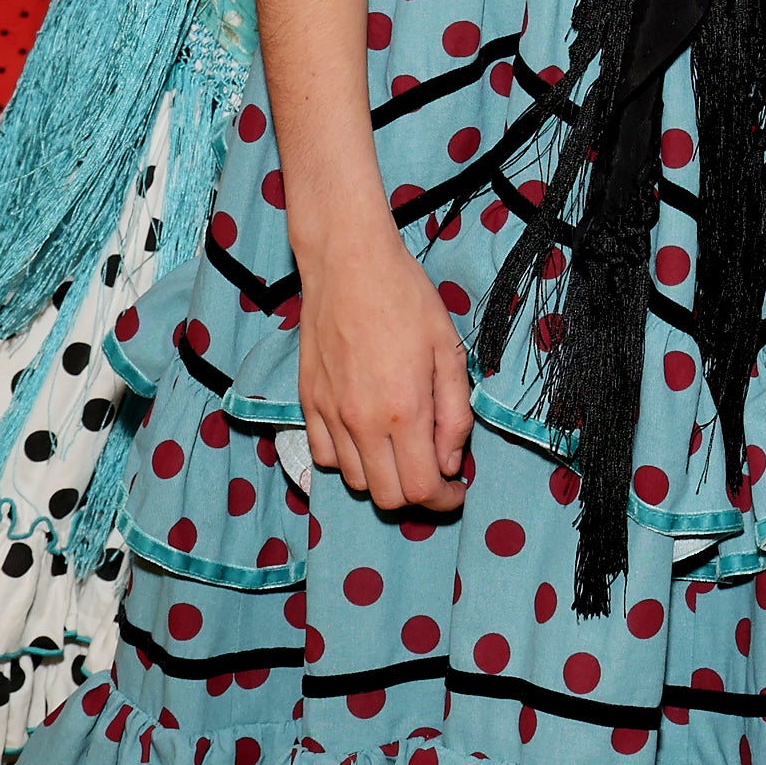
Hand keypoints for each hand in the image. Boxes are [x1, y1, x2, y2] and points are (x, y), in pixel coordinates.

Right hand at [295, 225, 472, 511]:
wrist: (349, 263)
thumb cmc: (407, 299)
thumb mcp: (450, 350)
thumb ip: (455, 413)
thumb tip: (450, 463)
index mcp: (405, 410)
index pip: (422, 488)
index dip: (444, 500)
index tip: (457, 490)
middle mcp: (362, 421)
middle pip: (387, 497)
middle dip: (417, 497)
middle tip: (435, 476)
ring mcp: (330, 414)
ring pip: (354, 482)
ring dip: (383, 479)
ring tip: (403, 452)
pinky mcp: (308, 403)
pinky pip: (323, 457)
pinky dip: (348, 461)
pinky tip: (367, 439)